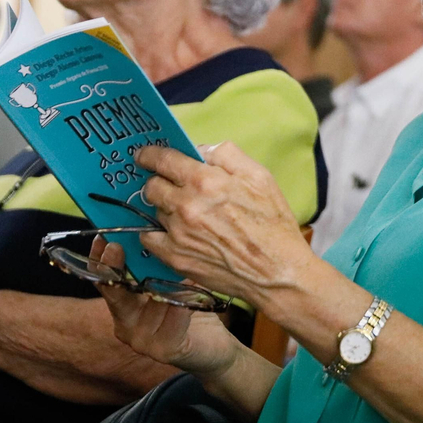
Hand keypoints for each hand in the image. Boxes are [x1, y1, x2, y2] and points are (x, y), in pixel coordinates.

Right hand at [92, 239, 238, 377]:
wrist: (213, 348)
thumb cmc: (189, 309)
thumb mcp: (169, 283)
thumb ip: (155, 266)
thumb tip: (150, 230)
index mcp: (124, 308)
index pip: (106, 282)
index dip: (101, 261)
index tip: (101, 238)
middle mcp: (127, 325)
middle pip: (115, 295)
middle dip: (114, 269)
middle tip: (115, 247)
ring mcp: (142, 340)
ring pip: (150, 301)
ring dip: (165, 280)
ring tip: (179, 260)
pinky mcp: (164, 349)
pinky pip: (174, 318)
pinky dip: (185, 301)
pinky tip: (194, 288)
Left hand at [136, 142, 311, 303]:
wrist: (277, 272)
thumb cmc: (273, 223)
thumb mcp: (260, 176)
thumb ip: (227, 155)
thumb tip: (200, 150)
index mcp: (206, 181)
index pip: (163, 160)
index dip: (149, 155)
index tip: (145, 155)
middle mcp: (186, 206)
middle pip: (152, 185)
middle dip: (159, 181)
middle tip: (173, 186)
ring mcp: (178, 234)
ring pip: (154, 211)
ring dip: (165, 208)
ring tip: (187, 214)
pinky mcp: (175, 258)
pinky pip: (149, 239)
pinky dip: (157, 233)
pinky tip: (173, 233)